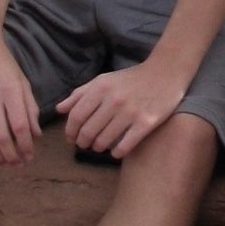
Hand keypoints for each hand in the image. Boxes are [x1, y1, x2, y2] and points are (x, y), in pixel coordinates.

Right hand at [0, 32, 40, 162]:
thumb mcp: (21, 81)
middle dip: (11, 156)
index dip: (26, 146)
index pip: (20, 127)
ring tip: (3, 162)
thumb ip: (29, 107)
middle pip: (2, 138)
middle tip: (16, 163)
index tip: (29, 156)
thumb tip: (35, 134)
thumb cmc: (2, 62)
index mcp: (11, 91)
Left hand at [59, 62, 182, 160]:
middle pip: (88, 131)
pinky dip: (116, 152)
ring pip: (104, 140)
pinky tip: (115, 151)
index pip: (76, 116)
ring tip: (99, 146)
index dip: (70, 131)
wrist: (165, 73)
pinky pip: (124, 146)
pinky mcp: (146, 123)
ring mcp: (131, 112)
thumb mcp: (104, 80)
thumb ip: (80, 93)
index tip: (71, 138)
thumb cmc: (131, 78)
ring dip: (98, 147)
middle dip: (82, 142)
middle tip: (85, 144)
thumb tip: (59, 109)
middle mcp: (114, 100)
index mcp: (101, 88)